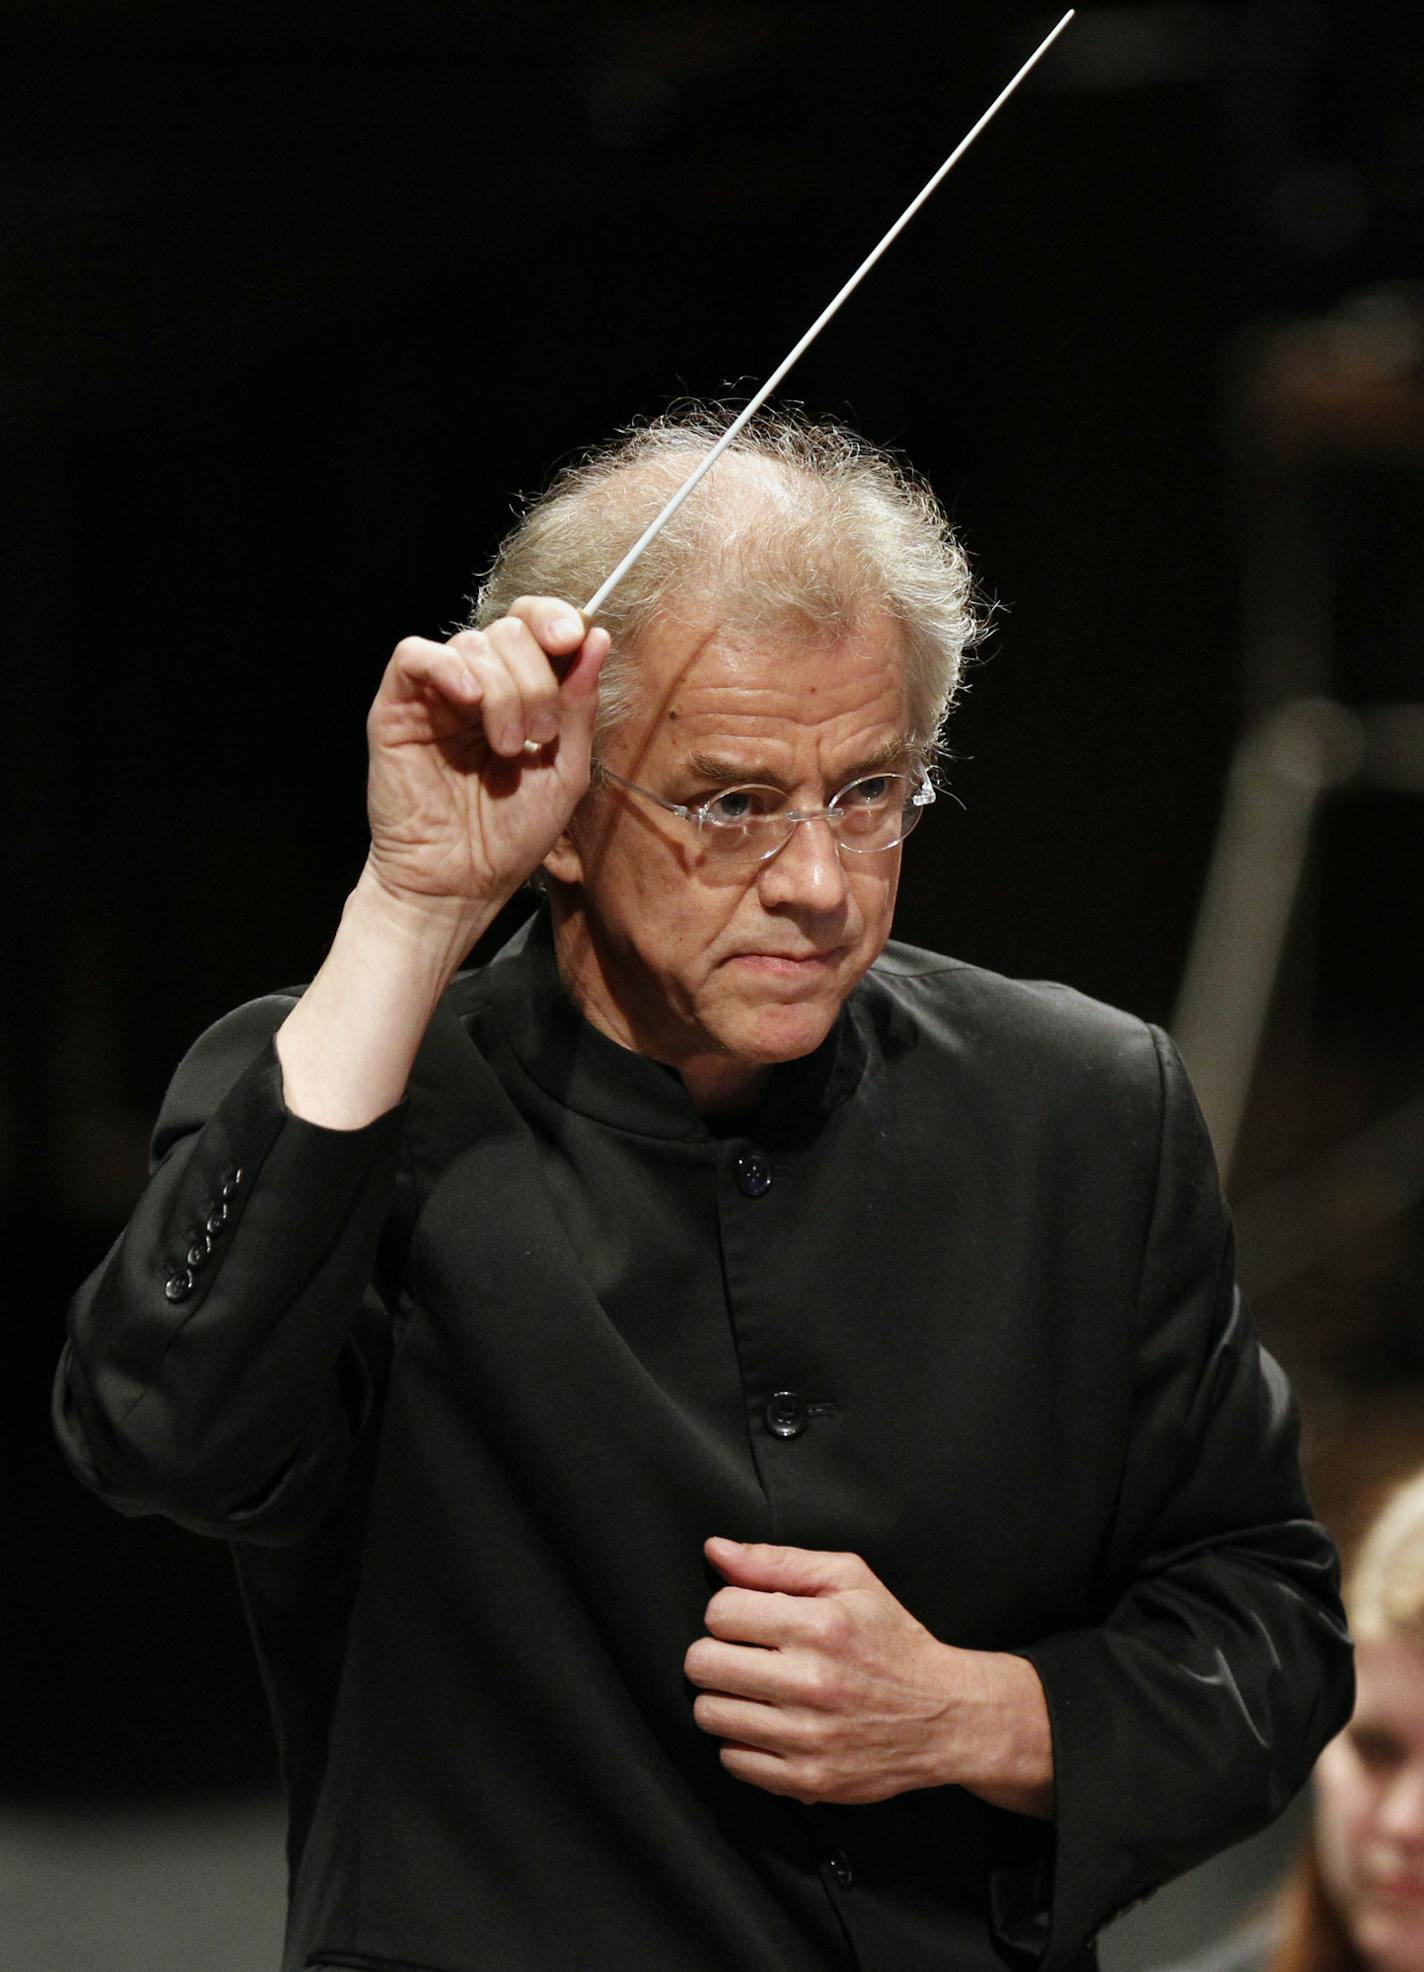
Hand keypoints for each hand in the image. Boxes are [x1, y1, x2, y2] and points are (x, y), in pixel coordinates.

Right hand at [365, 597, 609, 921]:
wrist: (458, 885)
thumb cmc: (509, 838)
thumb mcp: (564, 770)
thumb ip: (579, 705)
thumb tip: (596, 638)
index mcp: (517, 693)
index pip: (534, 626)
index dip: (556, 620)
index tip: (574, 640)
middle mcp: (476, 686)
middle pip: (509, 632)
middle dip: (537, 679)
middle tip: (540, 734)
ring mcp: (435, 696)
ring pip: (472, 644)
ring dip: (505, 691)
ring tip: (508, 748)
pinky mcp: (396, 708)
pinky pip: (414, 655)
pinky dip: (448, 667)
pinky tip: (469, 700)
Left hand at [684, 1538, 1053, 1814]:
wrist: (945, 1715)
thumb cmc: (892, 1639)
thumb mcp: (849, 1580)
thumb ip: (778, 1562)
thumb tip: (715, 1551)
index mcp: (820, 1626)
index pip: (720, 1612)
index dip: (728, 1611)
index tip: (750, 1619)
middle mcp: (811, 1683)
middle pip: (702, 1664)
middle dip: (715, 1653)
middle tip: (744, 1655)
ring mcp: (809, 1738)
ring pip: (710, 1714)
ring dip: (724, 1698)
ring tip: (754, 1690)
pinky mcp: (808, 1780)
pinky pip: (733, 1761)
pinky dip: (742, 1742)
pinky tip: (769, 1725)